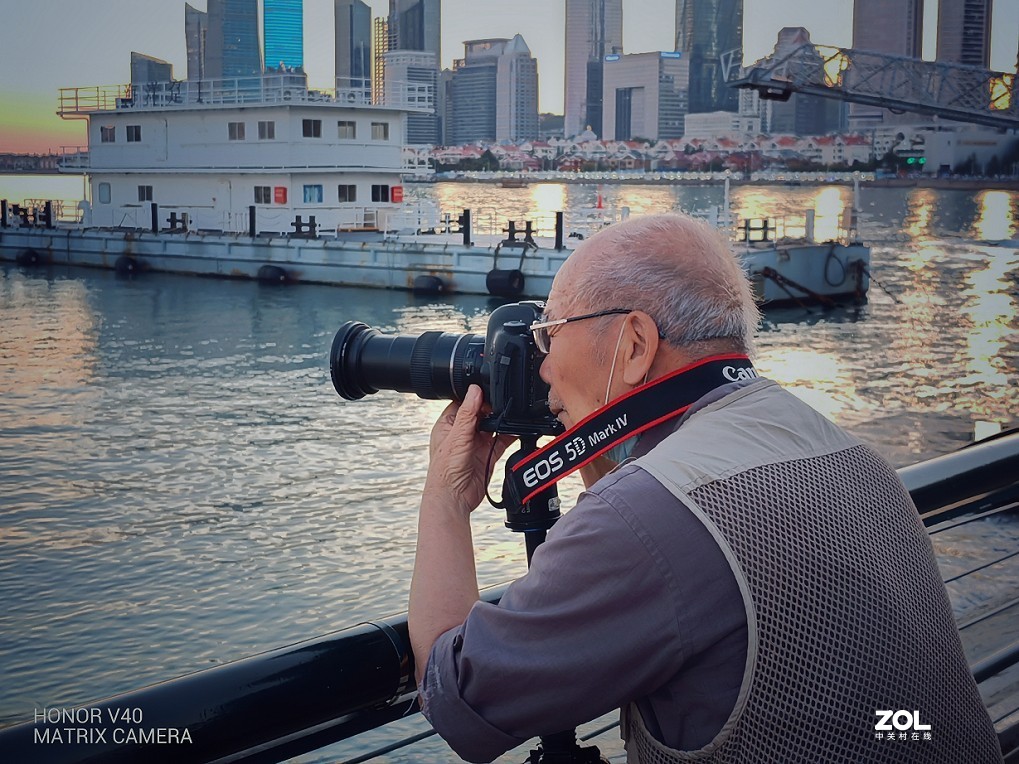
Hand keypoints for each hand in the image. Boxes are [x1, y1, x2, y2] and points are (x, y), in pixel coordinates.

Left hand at [423, 385, 515, 515]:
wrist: (454, 498)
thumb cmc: (445, 471)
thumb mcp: (457, 437)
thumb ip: (467, 414)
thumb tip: (474, 390)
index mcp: (448, 424)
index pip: (463, 403)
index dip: (476, 397)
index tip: (488, 391)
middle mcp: (462, 433)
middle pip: (481, 413)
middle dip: (492, 409)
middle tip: (503, 404)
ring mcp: (475, 444)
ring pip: (492, 426)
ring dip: (501, 422)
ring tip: (511, 415)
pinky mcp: (487, 455)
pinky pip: (501, 441)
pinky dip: (509, 435)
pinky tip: (516, 429)